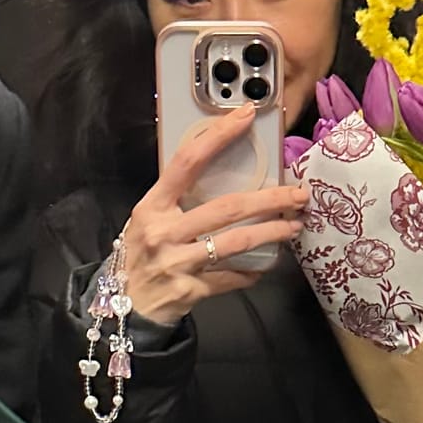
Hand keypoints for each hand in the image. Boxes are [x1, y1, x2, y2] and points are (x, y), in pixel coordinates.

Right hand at [116, 109, 310, 327]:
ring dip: (272, 233)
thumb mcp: (148, 219)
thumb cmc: (141, 254)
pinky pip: (231, 278)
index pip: (187, 162)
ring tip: (294, 226)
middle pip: (227, 207)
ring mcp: (177, 263)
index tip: (246, 117)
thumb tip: (223, 170)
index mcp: (152, 206)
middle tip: (298, 195)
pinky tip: (265, 264)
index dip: (218, 136)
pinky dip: (252, 271)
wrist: (124, 304)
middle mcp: (164, 232)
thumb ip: (177, 197)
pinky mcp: (190, 290)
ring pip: (236, 242)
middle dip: (270, 200)